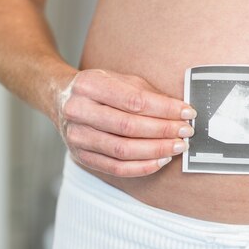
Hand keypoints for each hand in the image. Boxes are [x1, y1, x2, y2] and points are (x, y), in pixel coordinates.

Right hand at [53, 69, 195, 176]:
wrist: (61, 98)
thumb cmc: (100, 88)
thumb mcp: (122, 80)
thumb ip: (148, 94)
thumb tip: (181, 111)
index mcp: (89, 85)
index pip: (134, 100)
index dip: (165, 109)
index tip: (188, 112)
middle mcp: (78, 111)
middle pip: (128, 127)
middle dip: (163, 130)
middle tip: (186, 131)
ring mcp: (77, 136)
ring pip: (123, 150)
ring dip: (156, 150)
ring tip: (178, 146)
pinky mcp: (81, 156)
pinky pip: (116, 168)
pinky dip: (142, 167)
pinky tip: (161, 160)